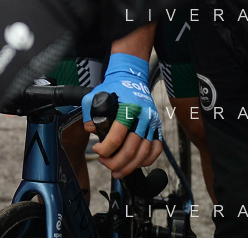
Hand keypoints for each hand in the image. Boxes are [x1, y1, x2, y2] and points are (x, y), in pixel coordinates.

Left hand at [82, 53, 162, 176]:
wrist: (132, 78)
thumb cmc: (113, 88)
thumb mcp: (94, 95)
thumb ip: (89, 114)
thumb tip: (92, 130)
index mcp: (128, 108)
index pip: (117, 137)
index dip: (105, 149)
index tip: (97, 150)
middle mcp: (143, 116)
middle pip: (131, 149)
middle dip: (116, 162)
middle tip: (105, 163)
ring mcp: (152, 122)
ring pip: (144, 153)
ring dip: (129, 167)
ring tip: (117, 170)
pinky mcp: (157, 127)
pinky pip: (156, 149)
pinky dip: (147, 161)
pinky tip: (134, 164)